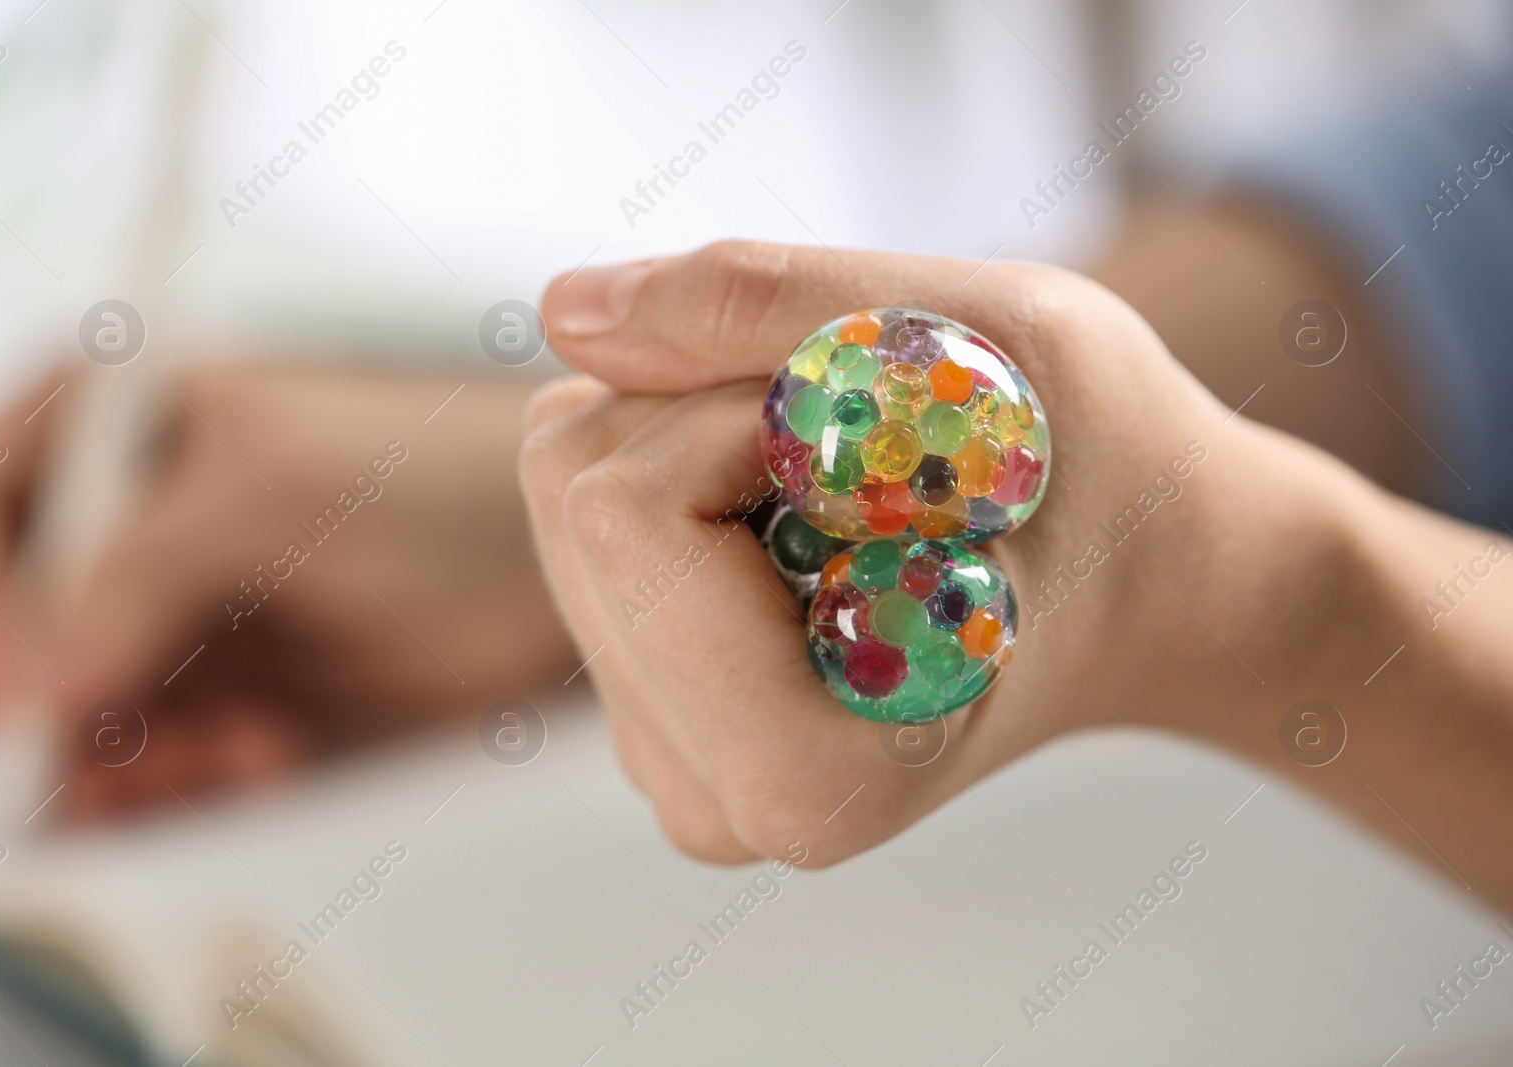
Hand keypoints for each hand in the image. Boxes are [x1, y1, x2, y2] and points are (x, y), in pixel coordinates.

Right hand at [0, 361, 571, 818]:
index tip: (32, 703)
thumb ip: (144, 567)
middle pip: (3, 631)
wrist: (543, 556)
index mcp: (104, 413)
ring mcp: (157, 602)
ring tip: (237, 753)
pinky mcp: (210, 678)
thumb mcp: (281, 493)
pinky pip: (141, 754)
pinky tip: (263, 758)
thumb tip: (39, 680)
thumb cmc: (434, 476)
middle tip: (132, 761)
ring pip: (66, 711)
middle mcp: (113, 510)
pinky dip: (180, 779)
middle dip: (57, 711)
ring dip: (127, 757)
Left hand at [520, 241, 1512, 906]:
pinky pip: (585, 506)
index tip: (885, 444)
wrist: (1161, 581)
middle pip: (570, 488)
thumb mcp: (989, 338)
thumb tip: (561, 309)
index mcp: (800, 773)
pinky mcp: (647, 700)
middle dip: (722, 409)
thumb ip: (761, 309)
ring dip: (704, 423)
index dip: (752, 412)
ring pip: (565, 483)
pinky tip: (807, 509)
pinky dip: (687, 456)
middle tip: (878, 453)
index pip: (623, 510)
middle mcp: (707, 797)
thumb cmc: (1111, 473)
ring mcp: (664, 756)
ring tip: (857, 484)